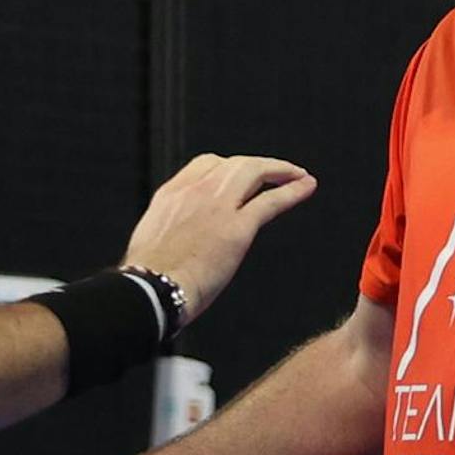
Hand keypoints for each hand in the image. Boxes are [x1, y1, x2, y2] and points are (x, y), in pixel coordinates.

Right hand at [121, 154, 317, 326]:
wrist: (149, 291)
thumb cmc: (147, 281)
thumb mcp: (150, 244)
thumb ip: (169, 236)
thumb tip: (175, 249)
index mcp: (171, 195)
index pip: (206, 165)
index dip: (229, 167)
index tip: (241, 175)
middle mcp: (196, 192)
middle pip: (235, 164)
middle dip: (259, 165)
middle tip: (278, 172)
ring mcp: (217, 207)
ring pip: (255, 172)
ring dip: (281, 170)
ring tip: (298, 175)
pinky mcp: (237, 228)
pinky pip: (271, 201)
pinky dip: (293, 191)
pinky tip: (307, 186)